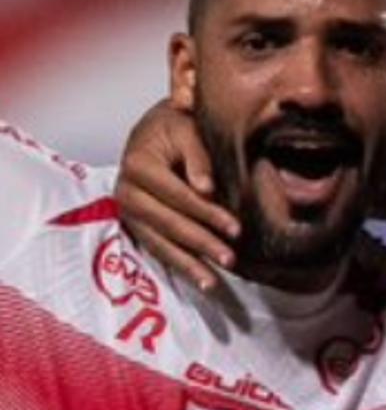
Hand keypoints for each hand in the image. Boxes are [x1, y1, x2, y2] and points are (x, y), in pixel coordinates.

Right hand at [117, 100, 234, 292]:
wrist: (156, 128)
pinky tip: (202, 281)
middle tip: (230, 259)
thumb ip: (197, 156)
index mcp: (138, 164)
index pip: (176, 194)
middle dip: (200, 242)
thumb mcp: (188, 128)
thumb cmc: (176, 126)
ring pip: (159, 241)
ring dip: (188, 264)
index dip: (206, 212)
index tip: (235, 228)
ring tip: (213, 283)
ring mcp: (128, 210)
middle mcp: (126, 190)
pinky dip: (179, 265)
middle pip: (167, 222)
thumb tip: (205, 188)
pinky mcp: (135, 224)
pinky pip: (157, 248)